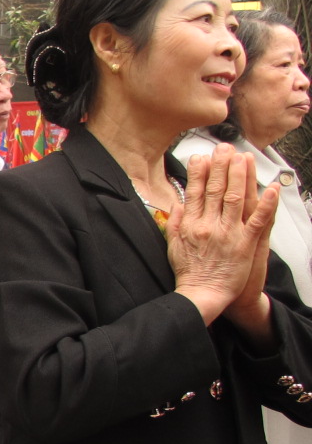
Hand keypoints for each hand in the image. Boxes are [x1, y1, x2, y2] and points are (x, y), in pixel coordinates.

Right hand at [168, 145, 276, 324]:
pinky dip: (266, 204)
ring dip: (241, 176)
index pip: (195, 192)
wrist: (202, 295)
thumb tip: (176, 204)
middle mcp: (209, 226)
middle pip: (215, 190)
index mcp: (191, 225)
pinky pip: (258, 220)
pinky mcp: (246, 244)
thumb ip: (174, 223)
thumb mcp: (172, 246)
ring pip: (235, 199)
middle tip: (225, 148)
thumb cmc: (189, 274)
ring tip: (244, 158)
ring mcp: (228, 234)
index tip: (202, 156)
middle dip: (221, 166)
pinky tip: (271, 188)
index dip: (199, 172)